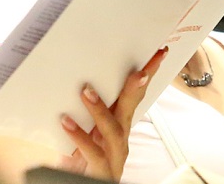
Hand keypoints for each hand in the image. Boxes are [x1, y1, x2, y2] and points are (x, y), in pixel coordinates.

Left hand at [58, 48, 168, 179]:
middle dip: (137, 87)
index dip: (147, 74)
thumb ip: (82, 108)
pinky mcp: (102, 170)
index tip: (158, 53)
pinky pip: (91, 152)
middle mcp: (120, 137)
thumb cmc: (83, 159)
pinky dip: (78, 136)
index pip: (134, 94)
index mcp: (118, 123)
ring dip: (101, 109)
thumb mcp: (85, 130)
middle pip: (131, 107)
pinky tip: (66, 122)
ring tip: (86, 91)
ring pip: (113, 130)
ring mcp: (113, 154)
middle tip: (140, 70)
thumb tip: (73, 76)